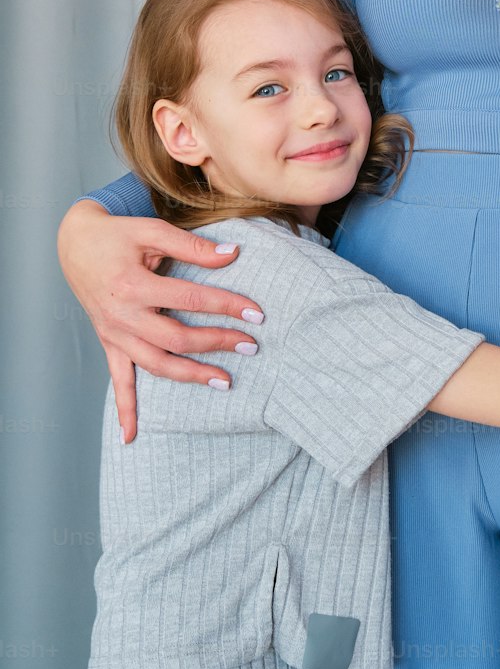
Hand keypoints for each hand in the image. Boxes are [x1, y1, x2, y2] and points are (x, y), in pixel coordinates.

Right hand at [57, 199, 263, 442]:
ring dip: (191, 376)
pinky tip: (131, 437)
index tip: (257, 313)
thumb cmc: (117, 235)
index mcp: (134, 286)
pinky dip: (125, 409)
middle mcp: (122, 316)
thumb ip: (193, 247)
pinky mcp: (109, 343)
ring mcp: (114, 334)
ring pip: (156, 364)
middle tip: (252, 345)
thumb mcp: (153, 231)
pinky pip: (117, 380)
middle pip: (177, 338)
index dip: (227, 306)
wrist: (74, 243)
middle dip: (217, 343)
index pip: (191, 300)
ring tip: (226, 381)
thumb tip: (233, 254)